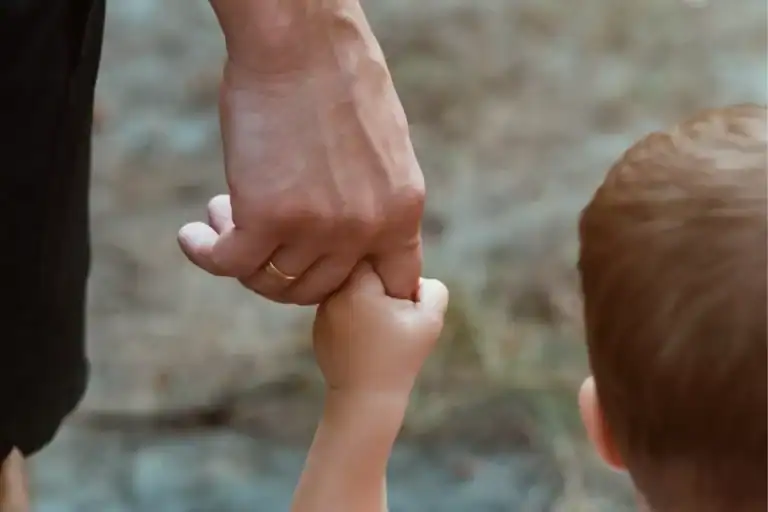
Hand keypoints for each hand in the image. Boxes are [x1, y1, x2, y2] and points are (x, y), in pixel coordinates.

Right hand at [178, 0, 424, 304]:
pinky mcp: (266, 216)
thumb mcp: (379, 150)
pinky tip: (193, 236)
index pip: (394, 283)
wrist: (299, 36)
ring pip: (273, 282)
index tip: (325, 275)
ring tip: (222, 221)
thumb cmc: (335, 77)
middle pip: (320, 289)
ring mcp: (319, 227)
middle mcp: (366, 227)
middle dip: (284, 272)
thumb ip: (371, 201)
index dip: (359, 290)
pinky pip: (230, 264)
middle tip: (255, 240)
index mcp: (402, 209)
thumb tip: (341, 237)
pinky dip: (206, 254)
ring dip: (244, 262)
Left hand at [313, 263, 447, 393]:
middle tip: (392, 314)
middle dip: (378, 286)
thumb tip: (414, 278)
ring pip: (348, 290)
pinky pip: (338, 309)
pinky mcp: (318, 328)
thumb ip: (431, 287)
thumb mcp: (430, 320)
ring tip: (378, 330)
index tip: (399, 296)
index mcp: (358, 286)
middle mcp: (333, 294)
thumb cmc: (400, 357)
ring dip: (363, 301)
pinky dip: (352, 318)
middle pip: (359, 271)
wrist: (366, 397)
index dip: (392, 271)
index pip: (374, 256)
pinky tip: (363, 340)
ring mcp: (321, 312)